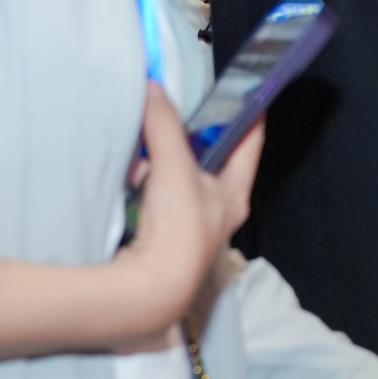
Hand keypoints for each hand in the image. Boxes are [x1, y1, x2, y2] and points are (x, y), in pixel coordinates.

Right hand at [113, 85, 259, 346]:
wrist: (149, 292)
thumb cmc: (178, 227)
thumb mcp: (174, 166)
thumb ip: (164, 124)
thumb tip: (154, 88)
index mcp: (236, 192)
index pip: (251, 140)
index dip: (249, 112)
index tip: (244, 87)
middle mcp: (219, 210)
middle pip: (211, 159)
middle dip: (191, 136)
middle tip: (173, 111)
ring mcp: (191, 227)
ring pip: (179, 178)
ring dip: (160, 161)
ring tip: (141, 145)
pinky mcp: (163, 240)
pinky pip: (154, 198)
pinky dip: (142, 184)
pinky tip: (126, 178)